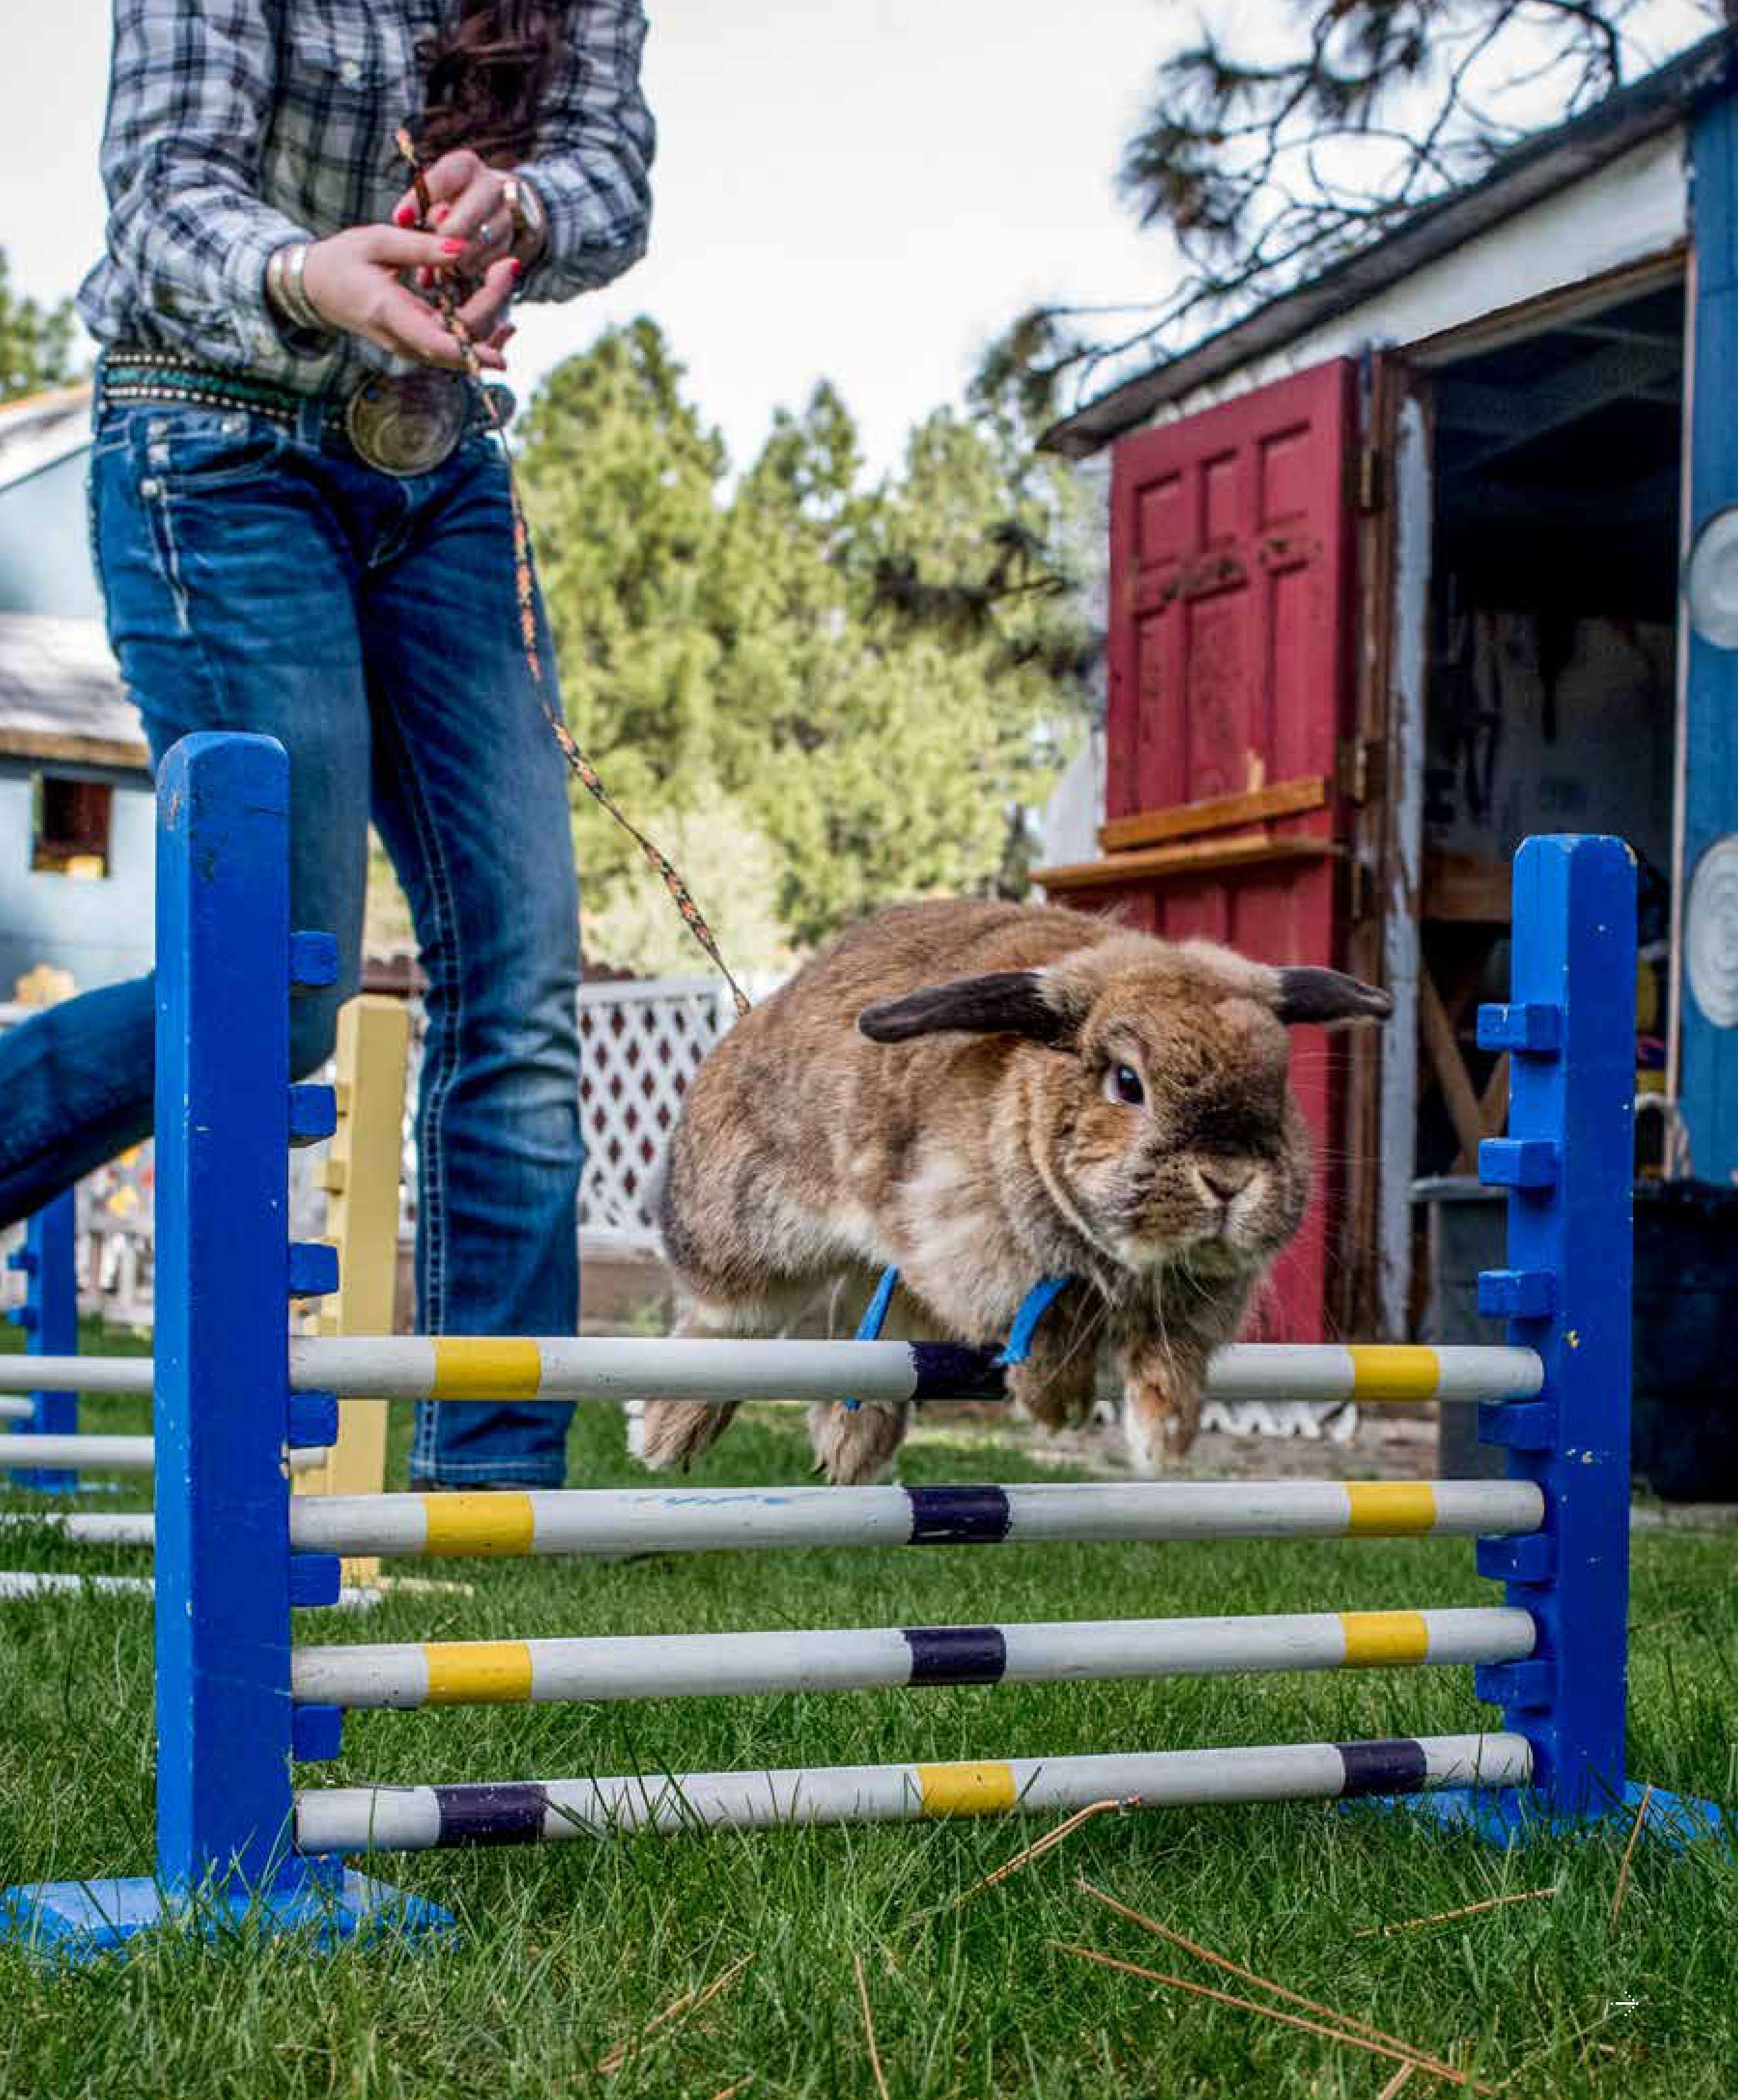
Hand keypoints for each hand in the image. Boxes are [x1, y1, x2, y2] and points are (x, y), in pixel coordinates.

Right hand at [300, 226, 509, 371]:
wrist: (316, 287)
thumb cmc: (341, 260)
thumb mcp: (375, 241)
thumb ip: (418, 247)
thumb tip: (461, 248)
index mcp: (389, 313)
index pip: (434, 343)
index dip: (470, 353)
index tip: (500, 358)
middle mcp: (403, 337)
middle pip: (459, 345)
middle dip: (492, 311)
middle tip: (511, 265)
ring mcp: (411, 343)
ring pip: (461, 352)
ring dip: (492, 331)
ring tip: (512, 294)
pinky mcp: (417, 340)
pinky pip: (455, 347)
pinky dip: (481, 336)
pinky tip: (503, 321)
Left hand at [392, 149, 528, 277]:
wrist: (491, 209)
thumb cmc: (449, 200)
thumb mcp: (433, 193)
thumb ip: (419, 204)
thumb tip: (403, 222)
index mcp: (465, 165)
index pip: (443, 178)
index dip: (419, 200)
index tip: (400, 220)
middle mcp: (491, 184)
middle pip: (469, 212)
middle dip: (447, 234)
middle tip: (429, 249)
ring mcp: (507, 212)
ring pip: (482, 239)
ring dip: (458, 257)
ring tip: (437, 269)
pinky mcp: (513, 239)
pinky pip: (491, 258)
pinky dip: (470, 267)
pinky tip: (455, 271)